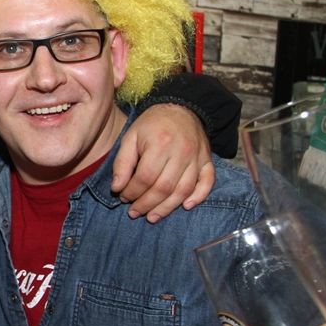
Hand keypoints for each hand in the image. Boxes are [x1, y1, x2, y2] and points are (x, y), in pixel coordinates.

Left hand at [111, 104, 213, 221]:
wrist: (181, 108)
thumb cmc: (152, 124)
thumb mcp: (130, 137)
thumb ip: (122, 163)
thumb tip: (117, 187)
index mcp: (160, 143)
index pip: (145, 178)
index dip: (132, 192)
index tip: (123, 197)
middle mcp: (182, 152)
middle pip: (164, 188)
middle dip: (146, 204)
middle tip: (134, 213)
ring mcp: (197, 158)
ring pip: (183, 190)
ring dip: (167, 208)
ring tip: (152, 217)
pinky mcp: (207, 161)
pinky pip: (207, 182)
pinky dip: (198, 197)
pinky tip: (185, 207)